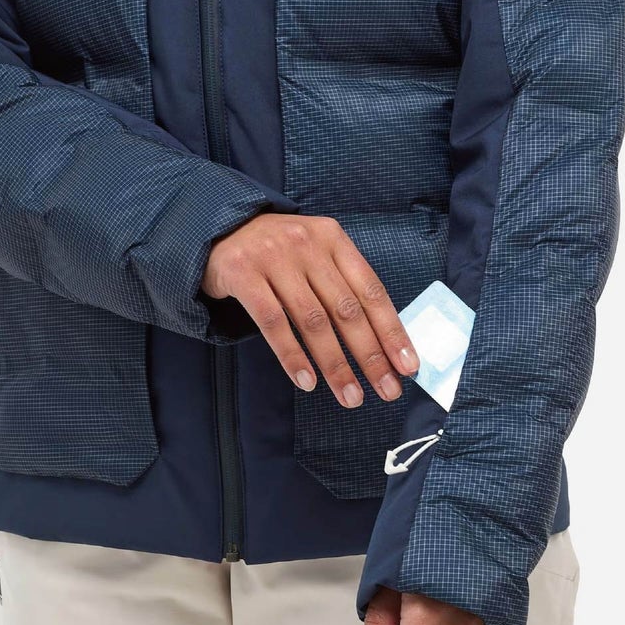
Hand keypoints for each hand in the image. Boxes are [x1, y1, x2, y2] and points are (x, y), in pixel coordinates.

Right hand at [201, 212, 419, 407]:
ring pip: (313, 321)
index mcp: (334, 240)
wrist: (217, 228)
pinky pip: (273, 323)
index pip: (372, 291)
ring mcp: (274, 258)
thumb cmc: (277, 253)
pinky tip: (307, 381)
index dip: (392, 331)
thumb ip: (342, 285)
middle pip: (347, 310)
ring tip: (350, 396)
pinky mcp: (243, 273)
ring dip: (335, 365)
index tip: (407, 366)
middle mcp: (308, 245)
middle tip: (387, 390)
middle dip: (370, 356)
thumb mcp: (315, 254)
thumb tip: (380, 342)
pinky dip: (292, 356)